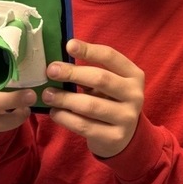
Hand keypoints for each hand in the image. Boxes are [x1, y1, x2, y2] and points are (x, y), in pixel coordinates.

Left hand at [42, 39, 144, 158]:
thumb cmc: (109, 101)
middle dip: (72, 73)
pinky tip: (54, 112)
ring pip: (90, 105)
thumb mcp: (107, 84)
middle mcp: (135, 95)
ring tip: (47, 94)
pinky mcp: (115, 137)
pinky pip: (84, 126)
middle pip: (100, 79)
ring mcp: (127, 118)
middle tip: (51, 71)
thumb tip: (58, 63)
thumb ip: (89, 72)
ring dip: (65, 98)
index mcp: (133, 75)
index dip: (89, 50)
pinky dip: (65, 118)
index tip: (68, 45)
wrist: (122, 136)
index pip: (110, 57)